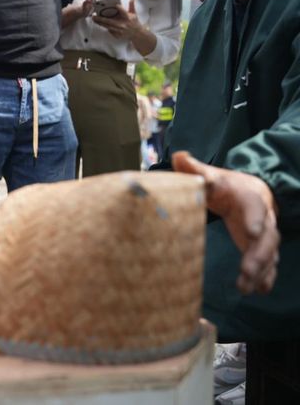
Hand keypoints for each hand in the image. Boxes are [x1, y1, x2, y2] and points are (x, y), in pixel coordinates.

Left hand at [92, 0, 144, 39]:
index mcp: (127, 18)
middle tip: (94, 15)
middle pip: (110, 21)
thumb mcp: (134, 13)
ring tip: (94, 19)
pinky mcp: (117, 35)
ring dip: (100, 23)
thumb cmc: (134, 22)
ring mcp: (119, 30)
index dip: (119, 8)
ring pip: (107, 26)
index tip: (115, 5)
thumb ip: (131, 6)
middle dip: (101, 18)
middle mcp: (123, 24)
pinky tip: (99, 23)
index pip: (123, 12)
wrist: (136, 34)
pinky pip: (109, 30)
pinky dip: (104, 26)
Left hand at [172, 151, 279, 294]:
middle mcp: (264, 218)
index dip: (256, 219)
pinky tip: (258, 291)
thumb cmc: (226, 185)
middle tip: (248, 270)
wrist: (249, 191)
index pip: (256, 207)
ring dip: (261, 271)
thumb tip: (178, 156)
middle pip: (267, 237)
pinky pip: (268, 264)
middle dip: (259, 254)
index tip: (251, 232)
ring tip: (246, 288)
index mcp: (250, 198)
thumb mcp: (212, 176)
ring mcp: (265, 235)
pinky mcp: (261, 248)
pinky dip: (265, 278)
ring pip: (269, 254)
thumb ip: (196, 169)